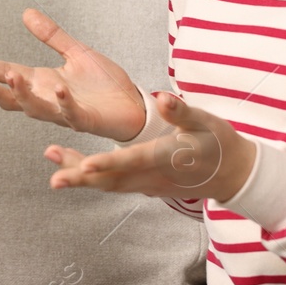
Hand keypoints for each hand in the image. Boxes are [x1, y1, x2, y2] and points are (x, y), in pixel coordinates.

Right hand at [0, 7, 146, 140]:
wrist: (134, 107)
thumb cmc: (105, 85)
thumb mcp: (76, 53)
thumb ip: (51, 36)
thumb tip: (26, 12)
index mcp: (42, 82)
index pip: (5, 74)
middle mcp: (47, 99)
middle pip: (11, 98)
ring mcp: (64, 112)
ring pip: (35, 108)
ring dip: (22, 95)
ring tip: (11, 76)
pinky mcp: (86, 120)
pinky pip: (71, 114)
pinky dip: (64, 103)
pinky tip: (59, 88)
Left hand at [44, 92, 255, 203]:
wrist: (233, 174)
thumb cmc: (219, 143)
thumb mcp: (206, 122)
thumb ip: (182, 112)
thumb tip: (163, 98)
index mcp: (167, 157)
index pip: (133, 161)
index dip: (109, 163)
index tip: (85, 165)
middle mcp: (153, 176)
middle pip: (112, 181)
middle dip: (82, 179)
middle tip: (54, 178)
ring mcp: (148, 185)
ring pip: (109, 186)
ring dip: (80, 179)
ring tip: (52, 167)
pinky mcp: (145, 187)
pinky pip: (114, 186)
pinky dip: (92, 180)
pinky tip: (71, 169)